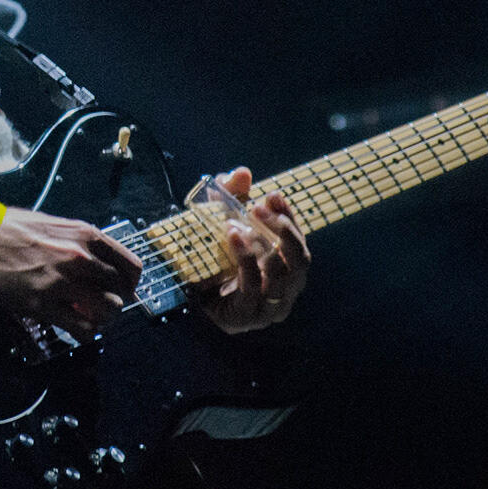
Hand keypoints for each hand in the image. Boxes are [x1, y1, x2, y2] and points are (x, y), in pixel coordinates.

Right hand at [0, 207, 142, 335]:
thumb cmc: (5, 228)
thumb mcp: (51, 224)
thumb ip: (76, 243)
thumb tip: (92, 261)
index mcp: (84, 234)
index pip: (130, 265)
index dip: (130, 283)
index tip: (123, 290)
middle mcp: (79, 257)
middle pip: (121, 291)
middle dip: (115, 302)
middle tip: (102, 308)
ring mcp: (62, 281)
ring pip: (107, 311)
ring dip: (102, 319)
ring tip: (90, 320)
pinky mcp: (42, 303)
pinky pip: (81, 327)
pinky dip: (85, 333)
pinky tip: (77, 330)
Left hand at [197, 167, 310, 334]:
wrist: (187, 299)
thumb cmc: (214, 263)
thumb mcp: (224, 224)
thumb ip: (233, 197)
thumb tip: (242, 172)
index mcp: (287, 271)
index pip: (300, 243)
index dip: (290, 217)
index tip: (273, 195)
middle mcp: (286, 291)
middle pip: (300, 260)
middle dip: (283, 230)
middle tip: (258, 208)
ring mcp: (270, 308)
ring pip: (281, 274)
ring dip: (262, 243)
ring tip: (238, 222)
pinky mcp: (248, 316)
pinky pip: (253, 286)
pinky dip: (245, 258)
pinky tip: (234, 237)